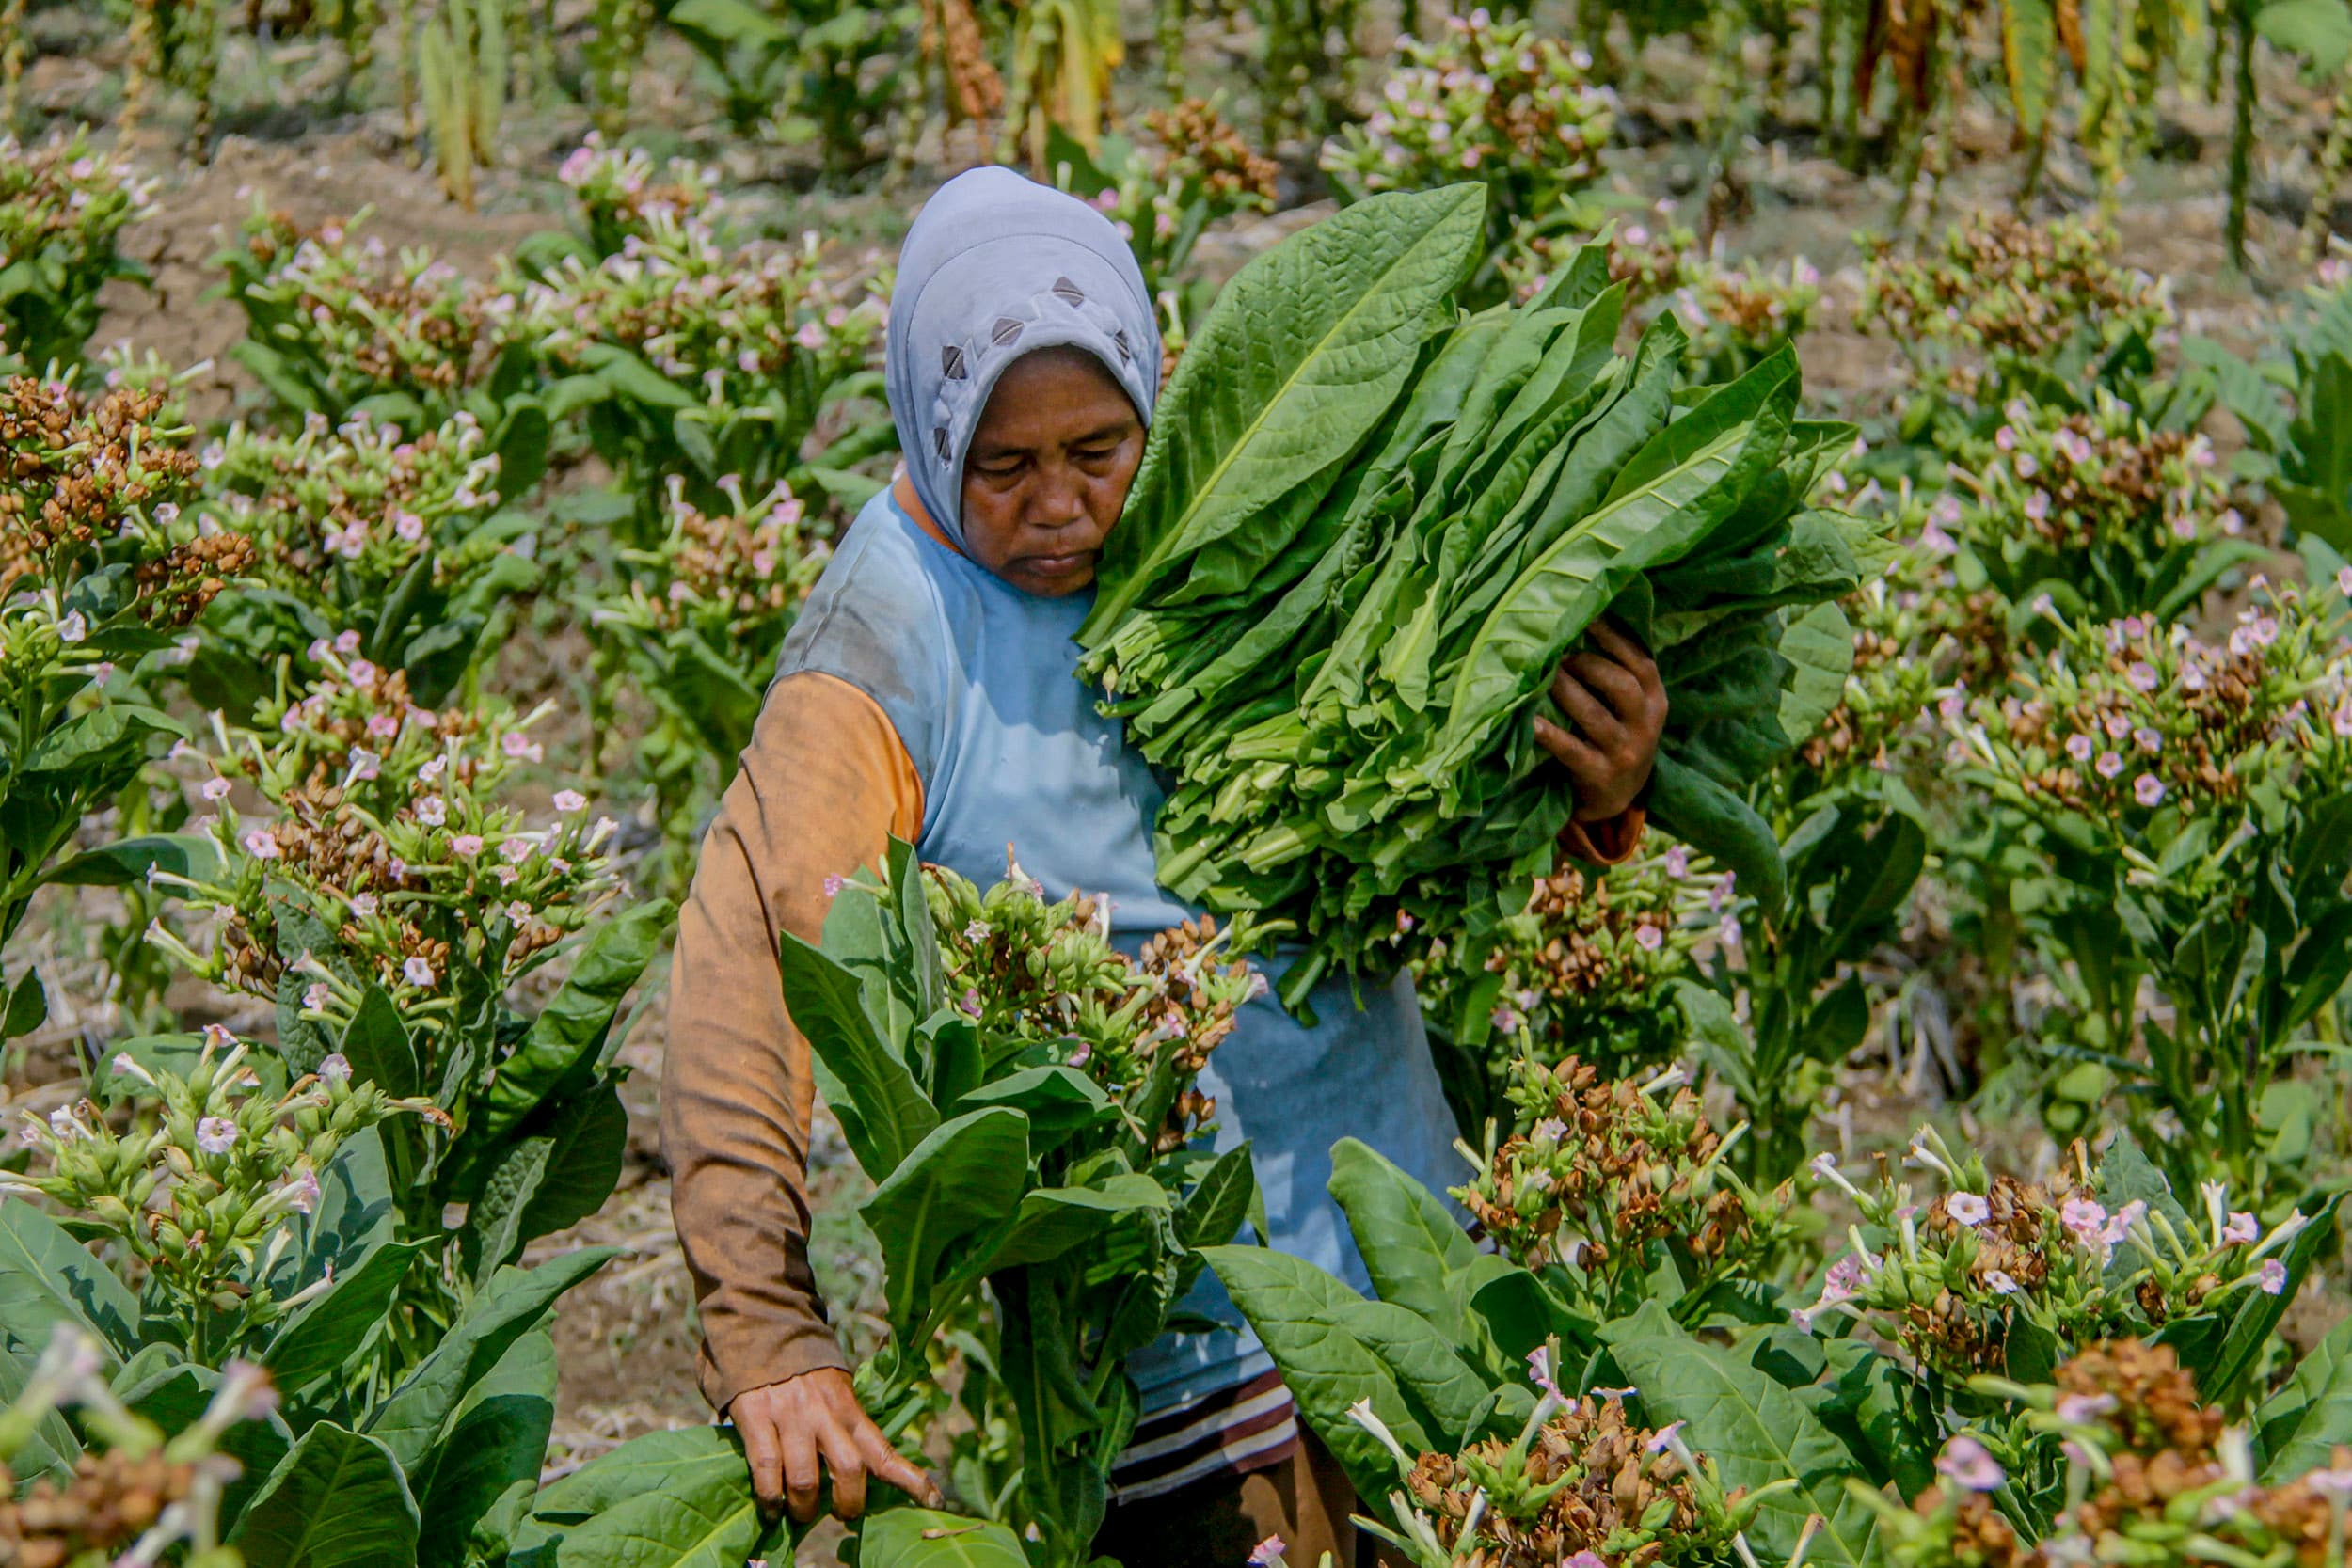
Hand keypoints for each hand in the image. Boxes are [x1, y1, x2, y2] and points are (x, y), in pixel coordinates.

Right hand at [732, 1367, 940, 1523]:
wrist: (764, 1330)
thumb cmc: (805, 1374)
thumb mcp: (838, 1391)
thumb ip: (849, 1425)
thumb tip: (866, 1473)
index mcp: (849, 1408)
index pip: (883, 1450)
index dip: (910, 1479)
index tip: (934, 1500)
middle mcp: (824, 1413)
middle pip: (848, 1469)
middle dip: (849, 1503)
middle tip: (843, 1515)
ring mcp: (790, 1417)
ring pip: (805, 1478)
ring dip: (805, 1508)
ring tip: (800, 1515)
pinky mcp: (756, 1418)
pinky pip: (766, 1468)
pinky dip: (770, 1496)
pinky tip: (772, 1508)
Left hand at [1533, 618, 1667, 821]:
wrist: (1616, 799)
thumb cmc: (1616, 737)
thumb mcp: (1630, 708)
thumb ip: (1617, 674)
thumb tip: (1581, 623)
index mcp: (1656, 700)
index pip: (1641, 662)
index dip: (1613, 638)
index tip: (1587, 617)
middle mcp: (1646, 725)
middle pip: (1622, 685)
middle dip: (1588, 665)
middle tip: (1559, 655)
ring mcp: (1626, 752)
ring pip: (1595, 715)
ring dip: (1566, 691)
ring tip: (1541, 676)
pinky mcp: (1601, 776)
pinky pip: (1572, 751)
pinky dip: (1550, 735)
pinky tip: (1529, 722)